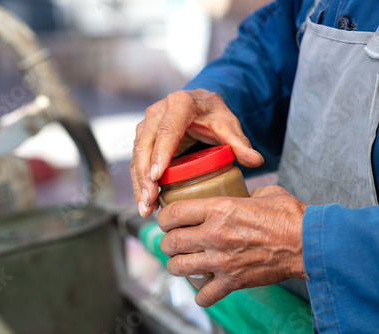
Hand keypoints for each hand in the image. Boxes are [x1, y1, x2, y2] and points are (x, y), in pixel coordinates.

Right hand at [130, 89, 263, 217]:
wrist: (199, 105)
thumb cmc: (213, 115)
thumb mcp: (228, 125)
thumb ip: (239, 143)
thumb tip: (256, 160)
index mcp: (179, 105)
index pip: (167, 130)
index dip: (160, 154)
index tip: (157, 177)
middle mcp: (157, 112)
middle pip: (145, 145)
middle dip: (145, 175)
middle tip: (150, 200)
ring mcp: (147, 125)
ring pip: (137, 155)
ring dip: (139, 183)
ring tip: (146, 208)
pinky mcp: (142, 138)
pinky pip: (136, 162)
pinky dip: (139, 183)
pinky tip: (145, 202)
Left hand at [157, 185, 305, 306]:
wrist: (310, 243)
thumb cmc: (289, 216)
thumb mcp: (263, 194)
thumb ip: (243, 194)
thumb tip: (240, 196)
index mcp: (218, 209)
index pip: (173, 213)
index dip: (164, 217)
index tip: (166, 220)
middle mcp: (214, 234)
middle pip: (170, 242)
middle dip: (167, 242)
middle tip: (173, 241)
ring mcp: (221, 260)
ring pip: (178, 267)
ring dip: (177, 265)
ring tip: (183, 262)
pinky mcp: (233, 281)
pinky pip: (204, 296)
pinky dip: (201, 295)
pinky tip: (204, 287)